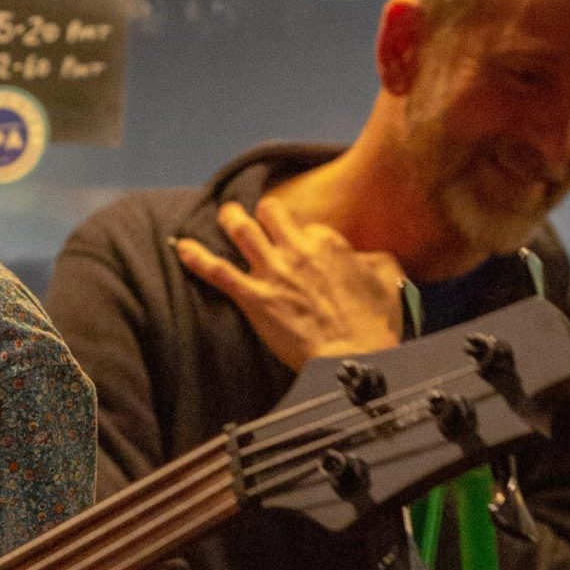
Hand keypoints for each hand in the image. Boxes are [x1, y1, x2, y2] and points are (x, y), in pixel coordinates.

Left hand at [172, 198, 405, 369]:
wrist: (354, 357)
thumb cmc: (374, 323)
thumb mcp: (388, 278)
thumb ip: (373, 259)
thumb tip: (363, 257)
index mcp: (329, 243)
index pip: (307, 227)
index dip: (302, 238)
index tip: (300, 249)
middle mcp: (298, 250)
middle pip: (270, 213)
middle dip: (261, 212)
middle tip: (254, 217)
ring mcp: (273, 272)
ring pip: (241, 230)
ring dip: (229, 219)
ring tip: (223, 214)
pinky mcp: (255, 298)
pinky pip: (218, 271)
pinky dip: (197, 258)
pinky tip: (182, 247)